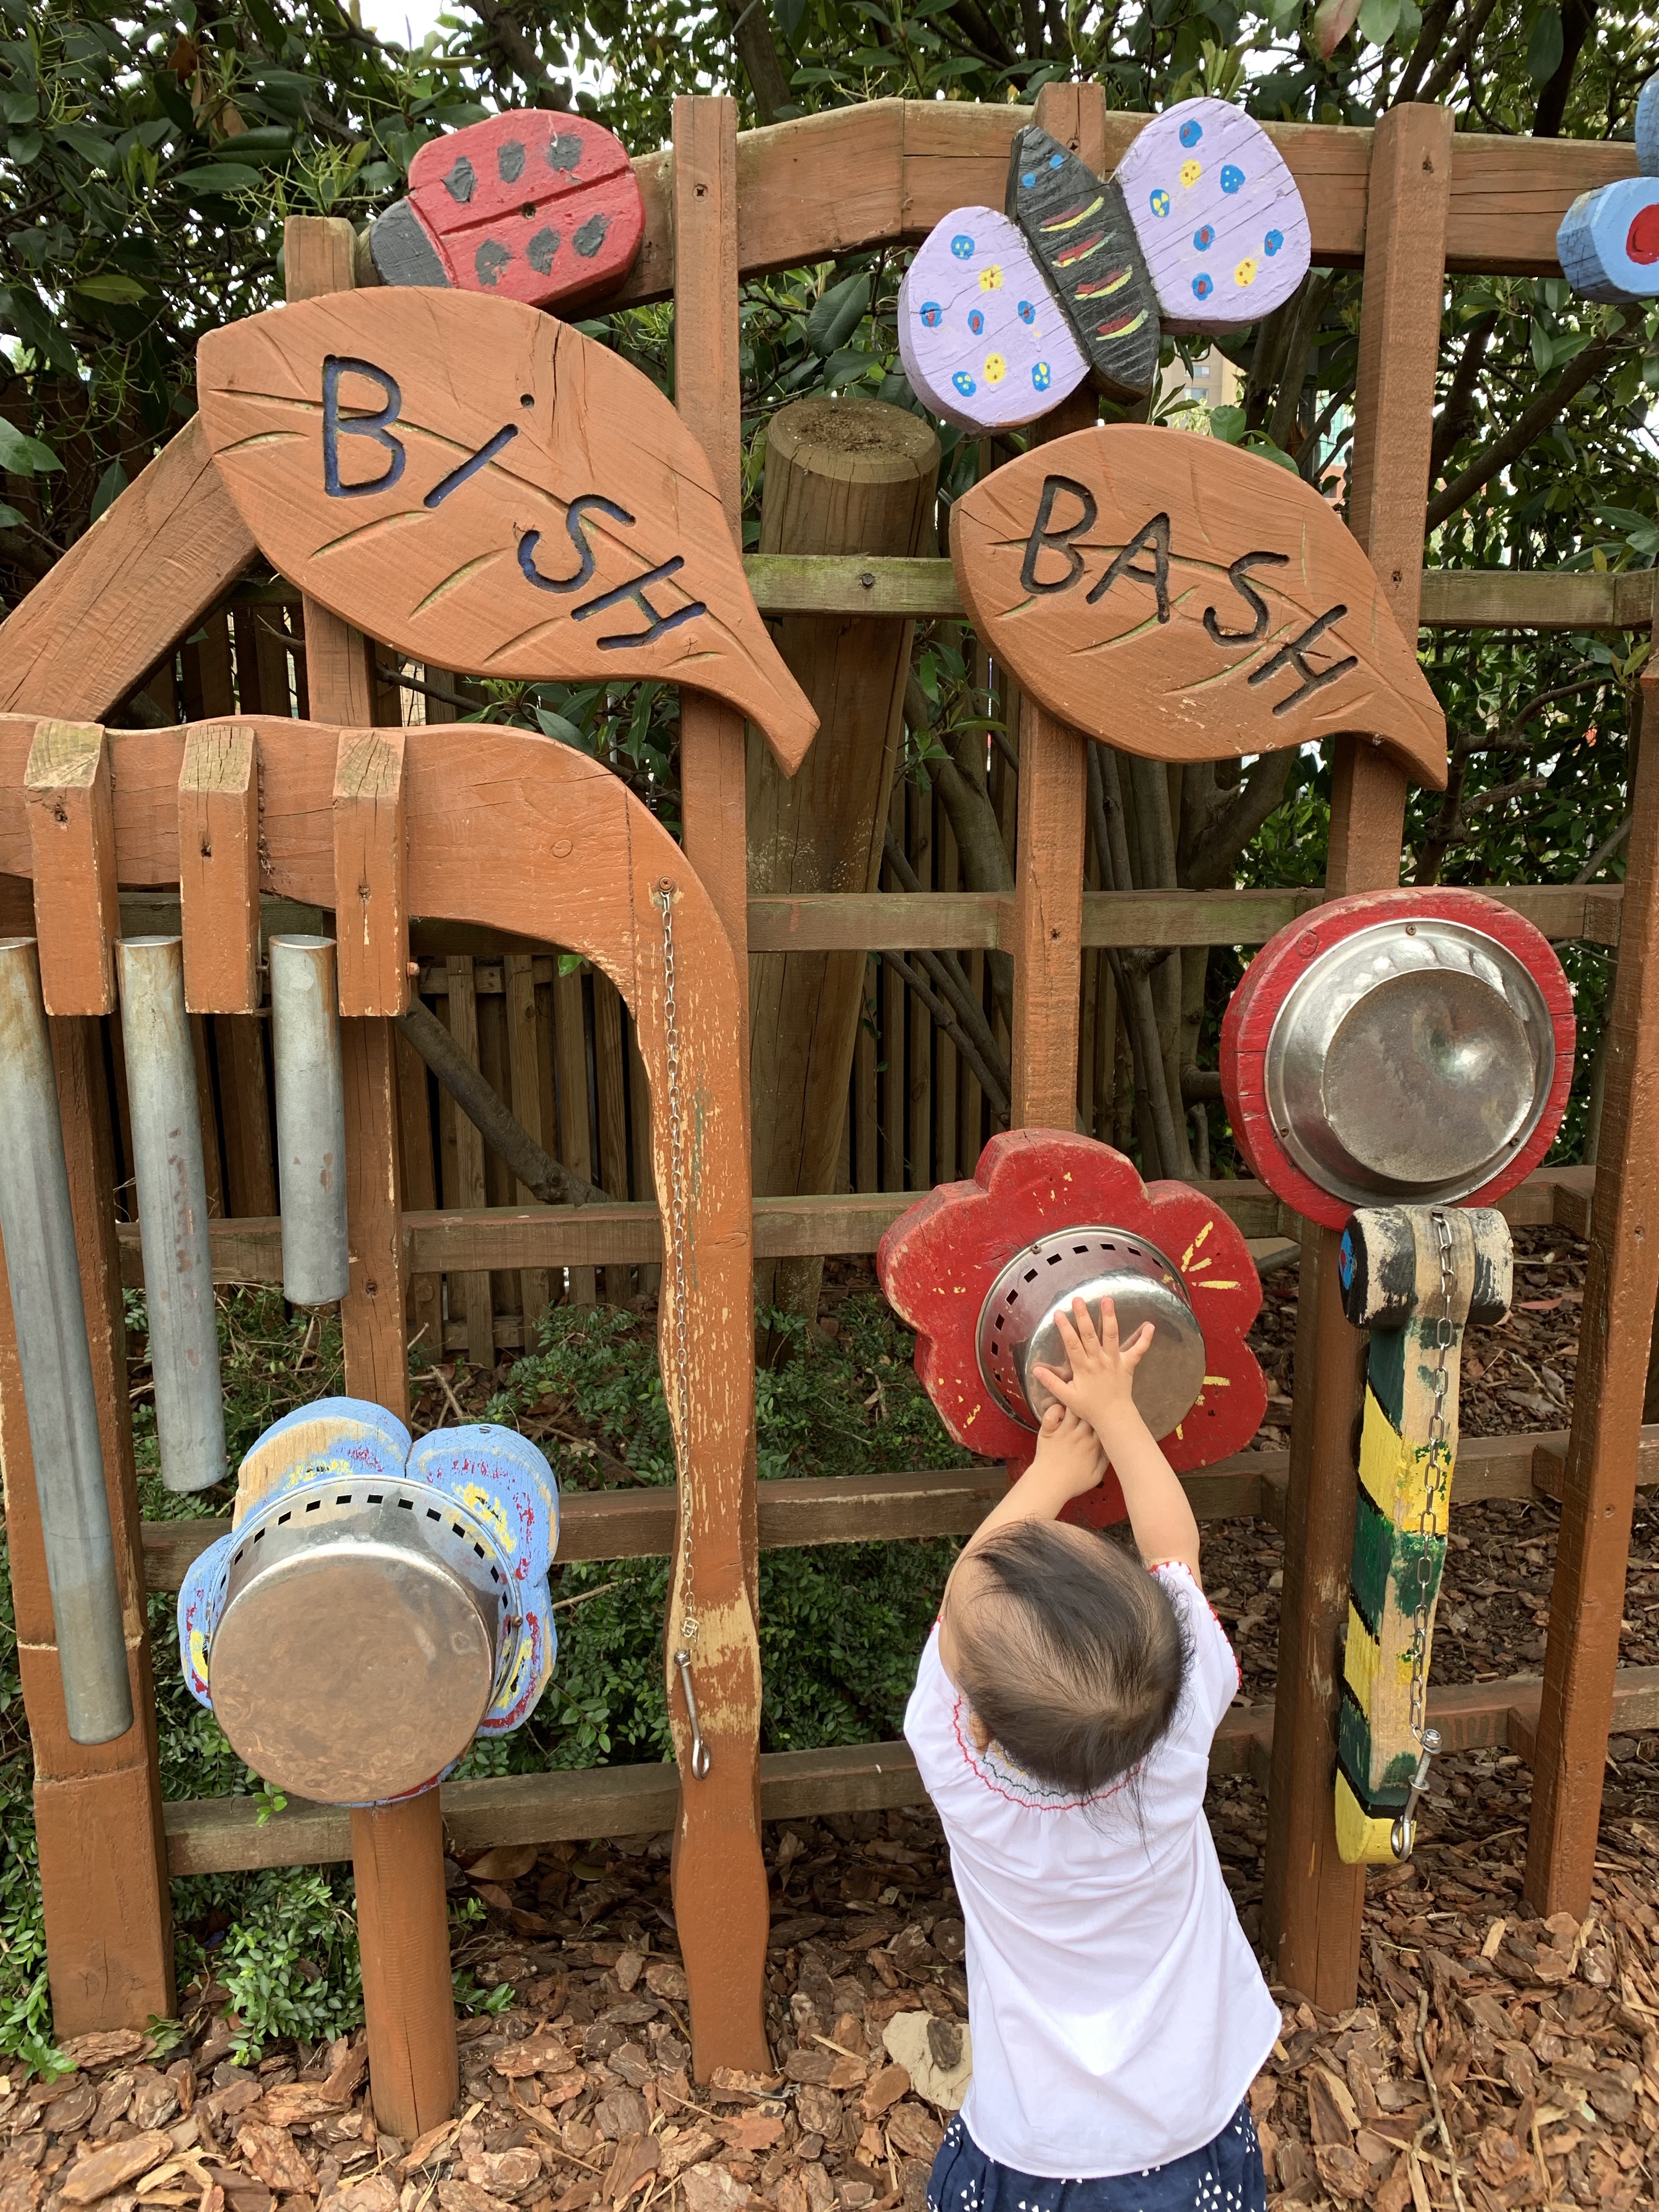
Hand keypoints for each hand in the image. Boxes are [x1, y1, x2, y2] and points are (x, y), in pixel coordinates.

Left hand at [1028, 1402, 1108, 1499]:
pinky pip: (1052, 1413)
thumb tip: (1113, 1448)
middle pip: (1089, 1413)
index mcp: (1094, 1445)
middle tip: (1089, 1402)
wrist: (1049, 1484)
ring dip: (1074, 1403)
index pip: (1103, 1424)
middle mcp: (1080, 1435)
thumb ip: (1106, 1461)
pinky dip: (1055, 1408)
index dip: (1103, 1416)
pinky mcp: (1049, 1430)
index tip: (1103, 1414)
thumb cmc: (1073, 1482)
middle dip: (1090, 1405)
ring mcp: (1064, 1431)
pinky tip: (1059, 1410)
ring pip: (1073, 1409)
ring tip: (1074, 1400)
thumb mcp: (1096, 1476)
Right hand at [1031, 1296, 1154, 1443]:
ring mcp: (1114, 1361)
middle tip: (1078, 1299)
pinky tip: (1150, 1326)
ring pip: (1111, 1336)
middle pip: (1089, 1335)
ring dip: (1109, 1317)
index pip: (1071, 1344)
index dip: (1064, 1328)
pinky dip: (1145, 1339)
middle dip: (1083, 1316)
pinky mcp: (1127, 1365)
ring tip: (1107, 1300)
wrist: (1113, 1417)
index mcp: (1083, 1367)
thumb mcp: (1067, 1397)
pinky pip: (1138, 1351)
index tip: (1058, 1313)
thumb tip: (1036, 1369)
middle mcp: (1099, 1361)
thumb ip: (1051, 1383)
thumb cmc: (1089, 1408)